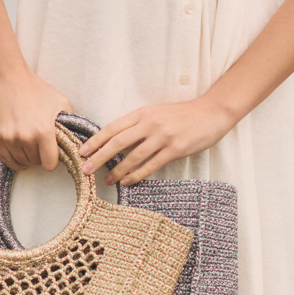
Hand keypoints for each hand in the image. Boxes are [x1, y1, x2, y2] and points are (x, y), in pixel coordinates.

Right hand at [0, 68, 71, 171]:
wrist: (7, 77)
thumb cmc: (33, 88)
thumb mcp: (60, 102)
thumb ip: (70, 123)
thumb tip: (78, 138)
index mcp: (43, 131)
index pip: (50, 164)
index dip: (53, 160)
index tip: (52, 153)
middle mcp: (25, 137)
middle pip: (36, 162)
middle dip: (40, 156)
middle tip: (40, 144)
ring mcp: (8, 139)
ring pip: (21, 162)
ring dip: (26, 157)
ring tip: (29, 143)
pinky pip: (6, 159)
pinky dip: (13, 158)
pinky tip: (18, 150)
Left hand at [79, 98, 233, 185]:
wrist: (211, 113)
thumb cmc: (183, 115)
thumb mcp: (156, 113)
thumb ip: (138, 124)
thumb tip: (116, 141)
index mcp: (143, 113)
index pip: (113, 127)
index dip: (96, 140)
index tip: (82, 151)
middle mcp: (150, 123)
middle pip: (118, 142)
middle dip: (99, 157)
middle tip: (86, 169)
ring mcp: (163, 136)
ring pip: (133, 156)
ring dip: (117, 170)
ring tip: (106, 180)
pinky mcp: (175, 149)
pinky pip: (151, 165)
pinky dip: (137, 175)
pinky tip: (127, 181)